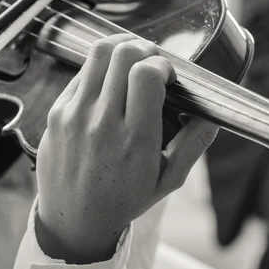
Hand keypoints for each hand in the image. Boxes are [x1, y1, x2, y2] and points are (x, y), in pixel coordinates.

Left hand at [35, 33, 218, 262]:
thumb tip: (212, 114)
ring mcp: (74, 115)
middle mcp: (102, 123)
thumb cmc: (124, 200)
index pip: (146, 73)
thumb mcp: (168, 180)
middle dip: (145, 49)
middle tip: (152, 63)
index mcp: (134, 140)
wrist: (74, 220)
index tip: (168, 76)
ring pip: (99, 53)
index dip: (163, 64)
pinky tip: (109, 83)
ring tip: (132, 61)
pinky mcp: (56, 112)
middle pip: (123, 54)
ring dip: (121, 48)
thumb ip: (193, 145)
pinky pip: (80, 72)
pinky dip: (100, 68)